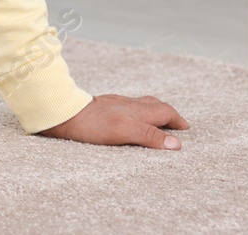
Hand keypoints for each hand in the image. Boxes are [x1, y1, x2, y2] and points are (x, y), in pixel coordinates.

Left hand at [40, 94, 188, 149]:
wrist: (61, 113)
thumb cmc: (92, 123)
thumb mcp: (125, 130)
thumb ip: (150, 135)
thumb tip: (176, 143)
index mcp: (137, 109)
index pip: (164, 111)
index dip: (176, 120)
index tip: (185, 128)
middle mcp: (127, 104)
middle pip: (153, 105)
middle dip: (167, 113)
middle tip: (175, 124)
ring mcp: (113, 104)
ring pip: (138, 105)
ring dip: (150, 112)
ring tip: (154, 121)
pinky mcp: (100, 107)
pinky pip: (124, 108)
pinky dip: (134, 113)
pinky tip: (126, 118)